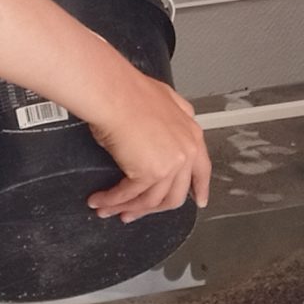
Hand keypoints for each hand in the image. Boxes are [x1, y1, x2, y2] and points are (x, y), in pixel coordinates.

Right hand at [85, 75, 210, 222]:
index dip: (200, 188)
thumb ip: (171, 119)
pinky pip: (129, 195)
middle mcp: (186, 152)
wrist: (113, 93)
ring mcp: (170, 164)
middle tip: (136, 211)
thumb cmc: (129, 91)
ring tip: (110, 210)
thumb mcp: (163, 101)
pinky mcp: (149, 173)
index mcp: (192, 134)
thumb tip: (164, 130)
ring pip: (151, 200)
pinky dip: (112, 201)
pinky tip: (101, 201)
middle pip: (175, 194)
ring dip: (128, 208)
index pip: (202, 170)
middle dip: (153, 208)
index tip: (199, 200)